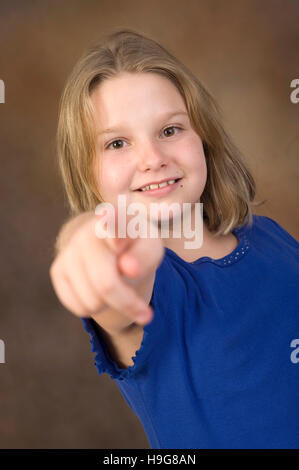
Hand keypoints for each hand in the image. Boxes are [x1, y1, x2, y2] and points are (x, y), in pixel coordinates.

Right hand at [49, 207, 163, 326]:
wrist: (111, 248)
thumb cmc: (137, 249)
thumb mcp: (151, 250)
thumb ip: (145, 256)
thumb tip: (128, 268)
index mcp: (118, 219)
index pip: (114, 221)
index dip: (113, 220)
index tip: (109, 214)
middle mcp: (88, 232)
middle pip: (106, 283)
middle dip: (127, 303)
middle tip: (145, 313)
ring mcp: (70, 250)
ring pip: (92, 301)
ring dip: (110, 304)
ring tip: (117, 286)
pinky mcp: (58, 269)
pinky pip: (78, 306)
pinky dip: (95, 309)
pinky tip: (100, 291)